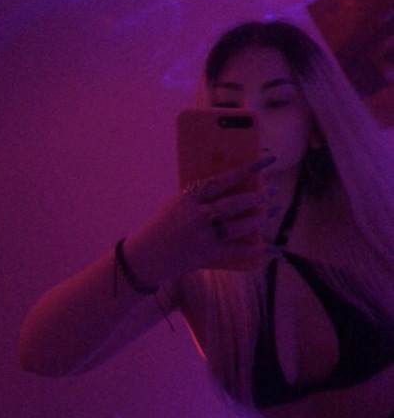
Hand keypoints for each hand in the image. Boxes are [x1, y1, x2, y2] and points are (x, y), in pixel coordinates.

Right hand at [124, 156, 277, 282]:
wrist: (145, 256)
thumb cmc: (161, 225)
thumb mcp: (175, 204)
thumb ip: (198, 196)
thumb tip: (229, 185)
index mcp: (187, 199)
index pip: (220, 180)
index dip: (245, 171)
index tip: (265, 162)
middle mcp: (195, 216)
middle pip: (232, 204)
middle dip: (256, 197)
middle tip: (270, 191)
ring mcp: (202, 236)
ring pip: (237, 226)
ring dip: (258, 219)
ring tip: (270, 212)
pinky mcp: (207, 254)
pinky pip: (236, 250)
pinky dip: (255, 249)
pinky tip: (270, 246)